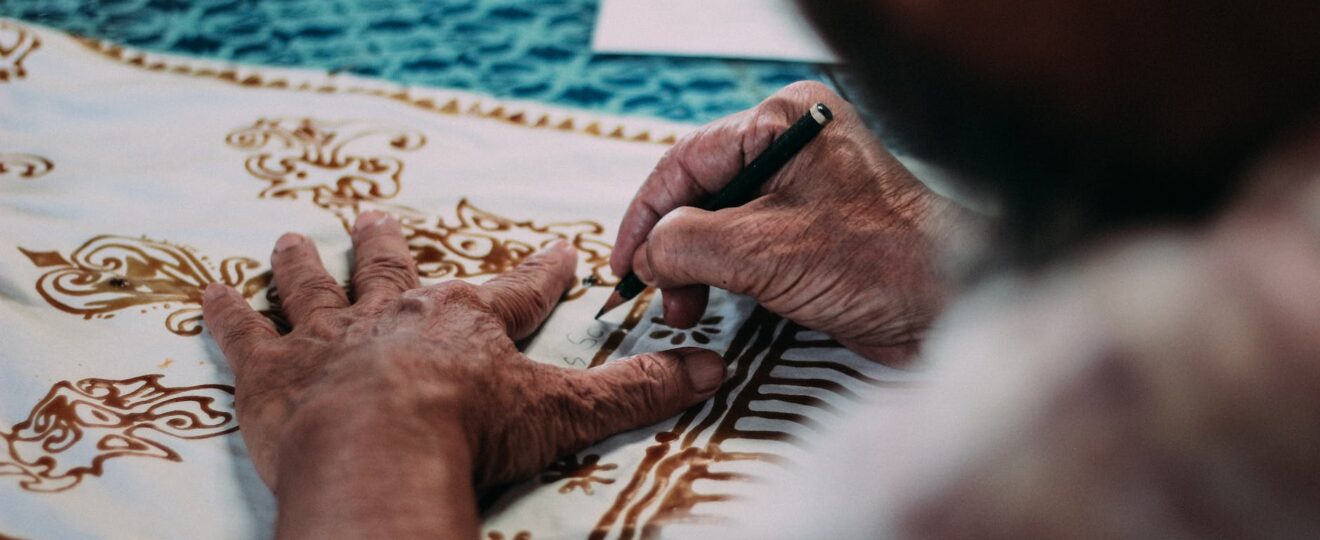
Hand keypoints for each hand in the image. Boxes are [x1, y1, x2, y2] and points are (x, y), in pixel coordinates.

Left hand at [202, 211, 726, 537]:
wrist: (382, 451)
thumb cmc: (471, 428)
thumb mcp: (565, 414)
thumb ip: (635, 392)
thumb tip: (711, 370)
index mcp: (469, 324)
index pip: (519, 291)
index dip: (542, 272)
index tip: (558, 252)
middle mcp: (397, 315)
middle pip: (395, 270)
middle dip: (389, 247)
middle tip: (378, 220)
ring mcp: (330, 338)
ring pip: (313, 288)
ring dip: (302, 265)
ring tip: (289, 241)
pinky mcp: (272, 372)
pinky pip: (243, 333)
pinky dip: (223, 313)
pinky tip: (205, 292)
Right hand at [612, 81, 961, 363]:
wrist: (951, 307)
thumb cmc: (881, 262)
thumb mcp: (763, 249)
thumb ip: (688, 244)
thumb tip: (647, 255)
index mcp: (785, 121)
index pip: (687, 160)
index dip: (646, 216)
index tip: (625, 264)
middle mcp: (795, 145)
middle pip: (702, 192)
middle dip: (673, 248)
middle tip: (660, 294)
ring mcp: (806, 187)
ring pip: (722, 222)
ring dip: (696, 268)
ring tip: (687, 308)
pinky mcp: (815, 229)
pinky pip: (750, 244)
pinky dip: (726, 276)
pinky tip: (717, 303)